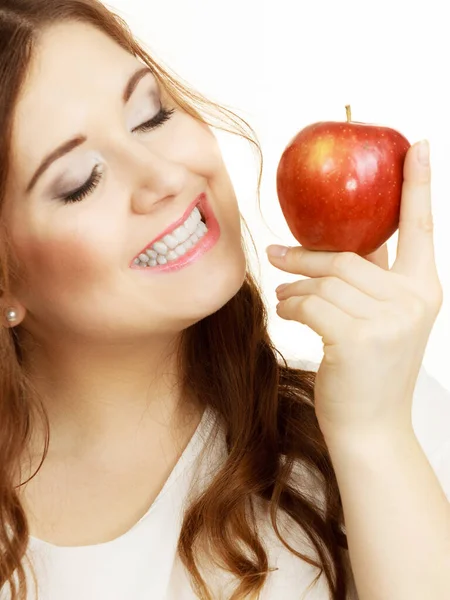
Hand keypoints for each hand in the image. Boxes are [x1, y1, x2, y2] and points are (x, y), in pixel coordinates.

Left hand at [266, 141, 442, 440]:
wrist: (371, 427)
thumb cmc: (370, 371)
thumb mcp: (383, 321)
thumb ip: (370, 281)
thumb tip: (333, 247)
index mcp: (424, 290)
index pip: (421, 228)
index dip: (418, 184)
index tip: (417, 145)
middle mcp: (413, 301)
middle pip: (348, 256)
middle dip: (307, 256)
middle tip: (276, 252)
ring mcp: (389, 320)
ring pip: (324, 281)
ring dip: (296, 286)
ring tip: (286, 295)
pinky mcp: (357, 338)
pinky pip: (310, 303)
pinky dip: (291, 305)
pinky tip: (288, 311)